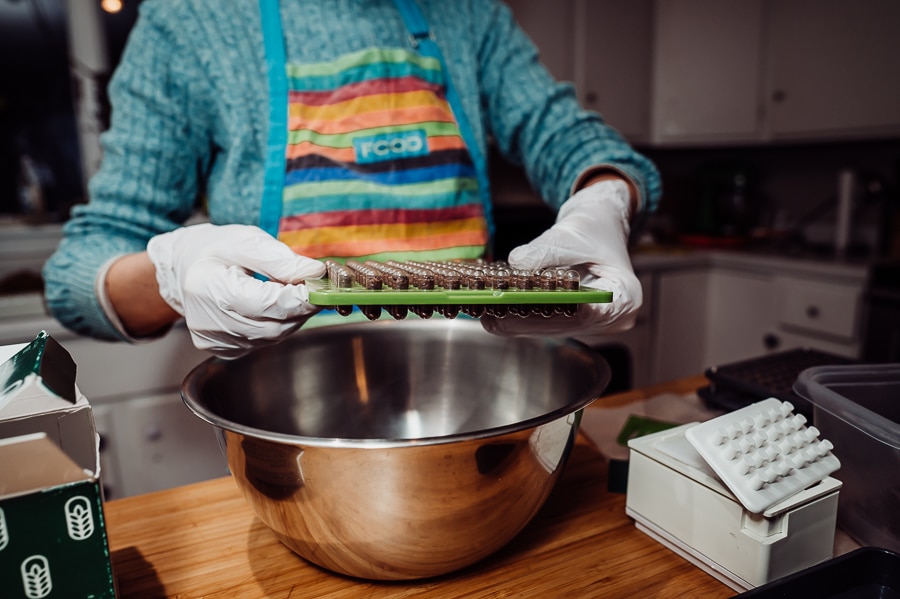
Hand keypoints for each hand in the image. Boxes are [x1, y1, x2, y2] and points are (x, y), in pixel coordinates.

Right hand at [147, 223, 325, 358]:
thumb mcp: (245, 241)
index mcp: (210, 290)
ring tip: (290, 291)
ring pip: (274, 335)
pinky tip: (273, 306)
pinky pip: (265, 340)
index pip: (269, 304)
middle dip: (301, 305)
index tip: (324, 284)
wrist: (183, 270)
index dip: (302, 297)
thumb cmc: (213, 251)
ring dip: (292, 315)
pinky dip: (278, 323)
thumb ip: (281, 259)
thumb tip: (316, 272)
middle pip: (275, 324)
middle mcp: (211, 324)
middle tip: (315, 285)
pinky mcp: (225, 350)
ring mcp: (217, 342)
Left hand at [481, 179, 640, 335]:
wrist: (599, 225)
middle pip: (567, 325)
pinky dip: (523, 315)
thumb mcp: (572, 233)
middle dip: (528, 320)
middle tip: (495, 316)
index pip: (592, 312)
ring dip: (520, 321)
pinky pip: (546, 322)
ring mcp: (591, 322)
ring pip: (552, 328)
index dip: (560, 313)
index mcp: (625, 296)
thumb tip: (516, 264)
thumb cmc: (595, 228)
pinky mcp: (573, 320)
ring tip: (489, 313)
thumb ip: (545, 250)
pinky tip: (496, 310)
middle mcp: (610, 317)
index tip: (532, 308)